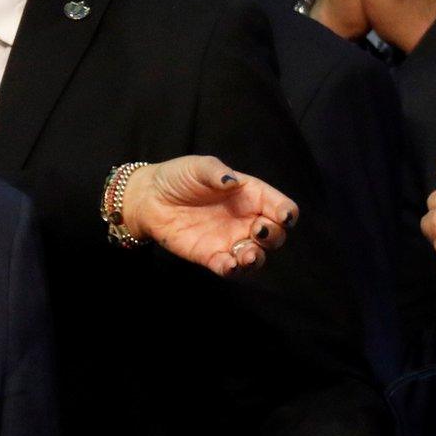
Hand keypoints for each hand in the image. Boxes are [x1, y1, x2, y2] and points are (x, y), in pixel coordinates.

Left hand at [120, 156, 297, 276]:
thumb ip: (216, 172)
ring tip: (247, 255)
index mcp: (251, 195)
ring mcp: (230, 239)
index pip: (280, 207)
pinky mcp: (212, 256)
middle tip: (258, 230)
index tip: (283, 216)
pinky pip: (229, 268)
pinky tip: (229, 265)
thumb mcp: (198, 166)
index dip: (287, 213)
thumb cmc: (179, 177)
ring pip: (256, 256)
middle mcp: (246, 220)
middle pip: (275, 235)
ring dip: (257, 258)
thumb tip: (231, 181)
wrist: (149, 198)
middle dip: (273, 236)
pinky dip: (233, 269)